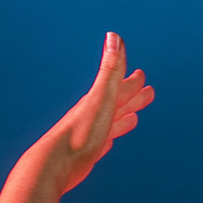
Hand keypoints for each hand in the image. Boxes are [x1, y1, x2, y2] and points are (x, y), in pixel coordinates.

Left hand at [38, 33, 152, 192]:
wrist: (56, 164)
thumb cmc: (80, 132)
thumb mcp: (101, 98)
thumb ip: (110, 71)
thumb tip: (114, 37)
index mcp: (98, 101)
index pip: (119, 87)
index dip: (132, 81)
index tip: (141, 75)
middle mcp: (92, 116)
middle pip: (117, 104)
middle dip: (131, 97)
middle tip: (147, 93)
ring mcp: (88, 136)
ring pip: (110, 123)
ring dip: (122, 118)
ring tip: (132, 118)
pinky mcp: (85, 155)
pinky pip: (101, 143)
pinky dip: (108, 139)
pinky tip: (108, 142)